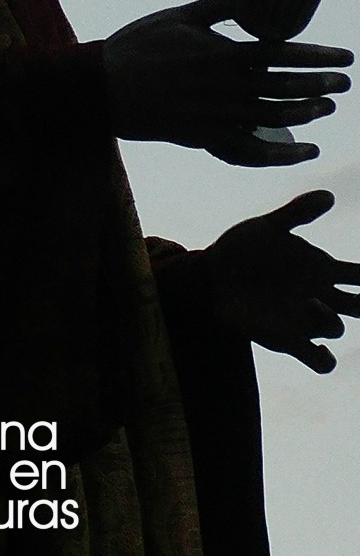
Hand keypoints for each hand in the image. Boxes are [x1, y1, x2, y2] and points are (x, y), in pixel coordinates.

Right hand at [103, 0, 352, 165]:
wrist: (103, 89)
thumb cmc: (138, 47)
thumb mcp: (177, 17)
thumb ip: (217, 6)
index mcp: (221, 53)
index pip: (280, 54)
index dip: (317, 56)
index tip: (345, 57)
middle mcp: (224, 86)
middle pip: (283, 87)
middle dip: (320, 85)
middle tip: (345, 83)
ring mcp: (216, 115)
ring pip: (271, 117)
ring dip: (304, 113)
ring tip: (326, 109)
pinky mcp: (205, 136)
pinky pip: (250, 148)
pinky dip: (279, 152)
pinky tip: (301, 151)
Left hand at [206, 190, 359, 371]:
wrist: (210, 275)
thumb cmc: (240, 248)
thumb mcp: (269, 226)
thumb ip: (298, 212)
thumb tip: (330, 195)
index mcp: (317, 268)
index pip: (356, 275)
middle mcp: (315, 295)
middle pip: (356, 306)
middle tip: (357, 300)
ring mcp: (301, 318)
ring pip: (336, 328)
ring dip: (329, 320)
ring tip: (309, 303)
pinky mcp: (286, 339)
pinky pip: (318, 361)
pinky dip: (325, 360)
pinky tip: (320, 351)